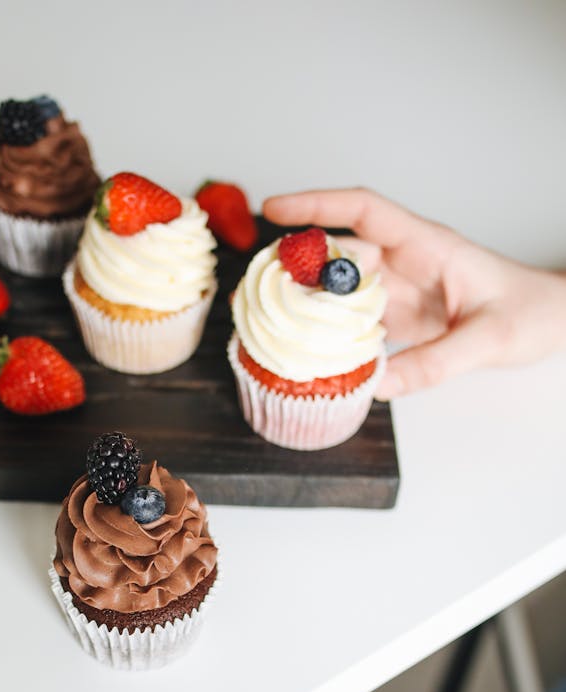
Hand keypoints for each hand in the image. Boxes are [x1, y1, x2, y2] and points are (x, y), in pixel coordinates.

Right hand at [263, 188, 565, 398]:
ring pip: (343, 294)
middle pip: (340, 255)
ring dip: (310, 306)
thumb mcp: (489, 338)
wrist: (554, 323)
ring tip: (271, 324)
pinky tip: (313, 357)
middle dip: (297, 265)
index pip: (362, 212)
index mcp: (427, 246)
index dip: (316, 206)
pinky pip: (358, 327)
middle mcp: (407, 265)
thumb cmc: (532, 312)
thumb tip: (377, 384)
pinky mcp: (403, 324)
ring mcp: (402, 295)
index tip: (273, 210)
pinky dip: (333, 339)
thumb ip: (436, 362)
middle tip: (256, 288)